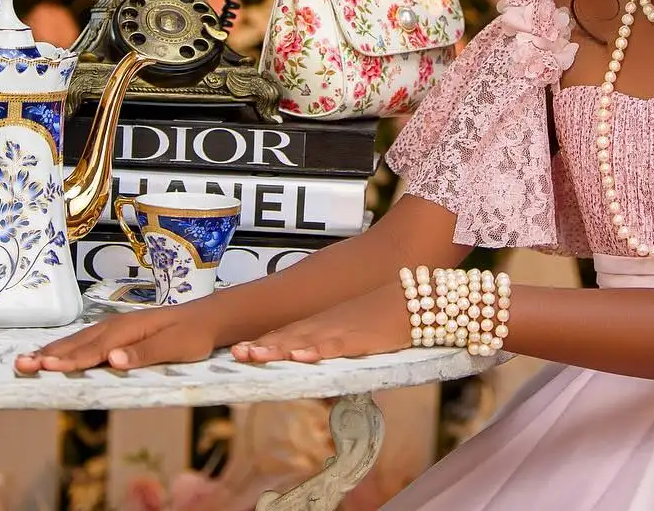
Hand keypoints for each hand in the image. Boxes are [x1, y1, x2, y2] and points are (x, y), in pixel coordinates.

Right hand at [13, 304, 217, 373]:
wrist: (207, 317)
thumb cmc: (193, 334)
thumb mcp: (175, 347)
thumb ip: (144, 353)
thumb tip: (113, 359)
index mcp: (127, 331)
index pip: (92, 350)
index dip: (67, 360)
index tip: (43, 366)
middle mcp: (116, 326)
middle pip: (77, 343)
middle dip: (47, 354)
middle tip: (20, 365)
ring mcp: (116, 327)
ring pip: (78, 339)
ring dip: (52, 350)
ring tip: (27, 360)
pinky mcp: (118, 332)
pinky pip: (86, 339)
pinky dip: (66, 347)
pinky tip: (56, 352)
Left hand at [231, 281, 411, 364]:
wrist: (417, 297)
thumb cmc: (387, 314)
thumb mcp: (356, 331)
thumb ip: (336, 343)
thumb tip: (315, 357)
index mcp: (325, 324)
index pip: (287, 334)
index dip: (263, 343)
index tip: (238, 351)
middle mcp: (328, 325)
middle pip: (288, 337)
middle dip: (261, 346)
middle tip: (235, 354)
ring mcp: (342, 330)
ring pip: (304, 341)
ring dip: (277, 349)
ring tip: (252, 355)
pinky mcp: (361, 337)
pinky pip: (334, 346)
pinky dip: (315, 351)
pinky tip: (300, 356)